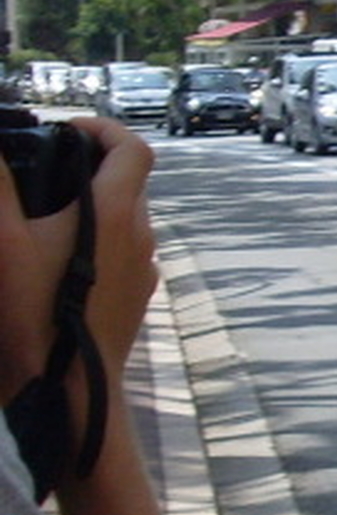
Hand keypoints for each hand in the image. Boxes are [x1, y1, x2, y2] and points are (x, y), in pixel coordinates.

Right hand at [0, 117, 156, 408]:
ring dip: (93, 203)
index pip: (133, 148)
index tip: (69, 128)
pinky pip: (124, 250)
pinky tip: (59, 256)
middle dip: (91, 164)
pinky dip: (99, 237)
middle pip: (130, 180)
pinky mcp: (139, 293)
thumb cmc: (34, 314)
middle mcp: (140, 234)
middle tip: (46, 164)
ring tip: (46, 210)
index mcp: (116, 213)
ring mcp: (145, 266)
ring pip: (127, 217)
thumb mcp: (2, 242)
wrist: (69, 386)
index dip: (105, 127)